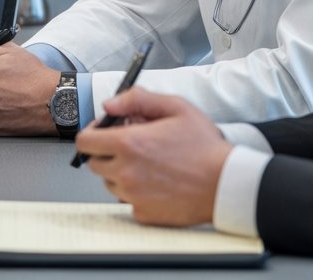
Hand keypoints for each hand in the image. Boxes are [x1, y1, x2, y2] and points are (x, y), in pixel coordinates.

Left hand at [75, 87, 231, 226]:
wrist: (227, 184)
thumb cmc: (205, 147)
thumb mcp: (176, 107)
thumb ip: (137, 99)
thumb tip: (109, 104)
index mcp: (129, 144)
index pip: (85, 141)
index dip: (93, 133)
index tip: (105, 132)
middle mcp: (125, 172)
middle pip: (94, 163)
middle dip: (106, 152)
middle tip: (130, 148)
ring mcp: (133, 196)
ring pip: (109, 183)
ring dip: (120, 173)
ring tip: (147, 166)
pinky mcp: (143, 214)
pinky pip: (127, 201)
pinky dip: (135, 193)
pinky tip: (156, 184)